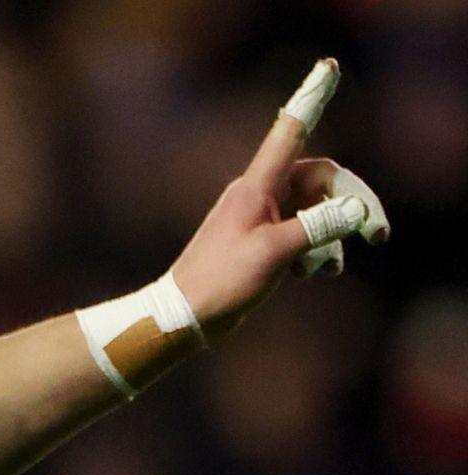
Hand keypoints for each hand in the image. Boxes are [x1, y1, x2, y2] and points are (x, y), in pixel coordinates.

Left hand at [169, 58, 387, 341]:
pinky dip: (315, 250)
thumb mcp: (275, 253)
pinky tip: (313, 274)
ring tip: (327, 269)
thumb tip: (354, 209)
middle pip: (322, 180)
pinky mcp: (263, 240)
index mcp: (257, 187)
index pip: (291, 134)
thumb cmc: (220, 280)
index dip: (311, 102)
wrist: (183, 316)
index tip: (327, 71)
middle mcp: (259, 194)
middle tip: (378, 235)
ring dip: (331, 236)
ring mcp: (261, 217)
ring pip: (316, 210)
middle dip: (352, 204)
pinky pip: (302, 233)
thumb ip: (317, 228)